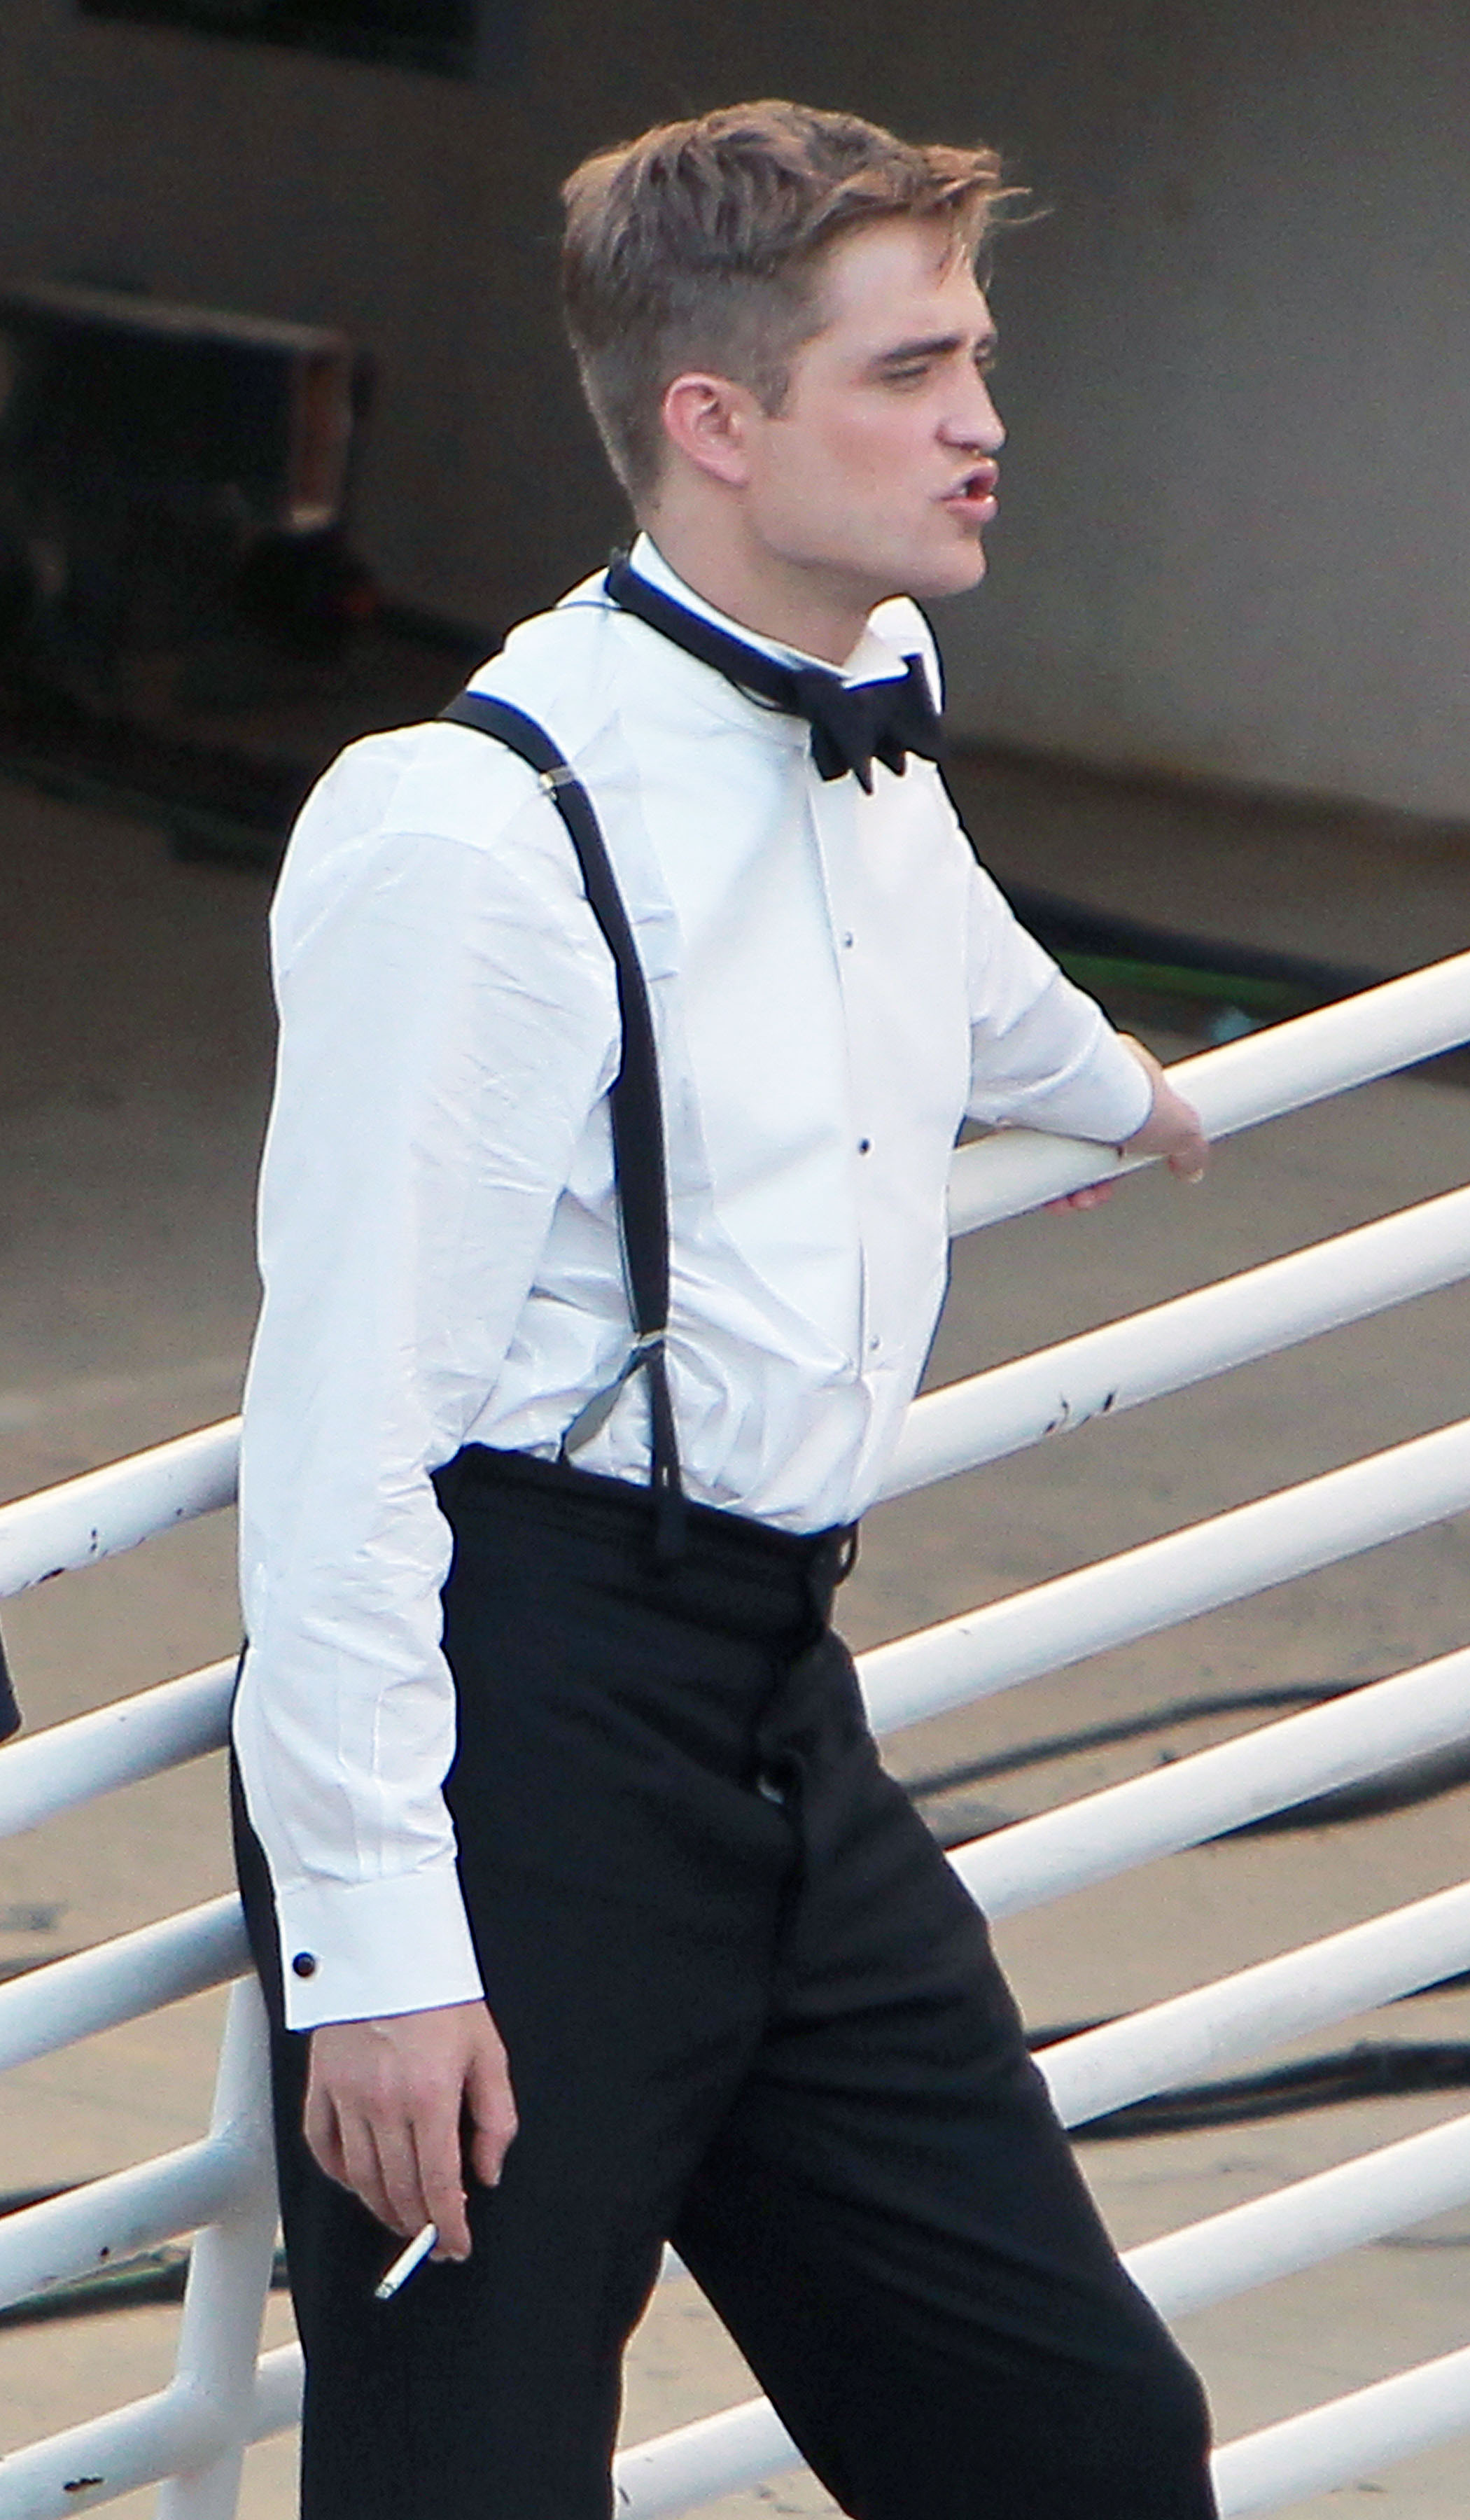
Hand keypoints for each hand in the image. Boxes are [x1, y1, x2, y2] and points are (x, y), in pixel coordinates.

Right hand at [304, 2000, 516, 2261]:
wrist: (388, 1946)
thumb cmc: (443, 1996)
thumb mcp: (488, 2050)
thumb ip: (495, 2118)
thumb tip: (487, 2173)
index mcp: (431, 2095)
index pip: (439, 2184)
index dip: (449, 2225)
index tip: (456, 2245)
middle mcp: (384, 2103)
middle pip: (398, 2189)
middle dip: (419, 2224)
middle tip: (433, 2239)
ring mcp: (346, 2096)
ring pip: (361, 2178)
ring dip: (382, 2208)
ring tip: (403, 2218)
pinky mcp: (320, 2085)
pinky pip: (323, 2148)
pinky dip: (341, 2177)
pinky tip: (360, 2184)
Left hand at [1044, 1036, 1208, 1215]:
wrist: (1069, 1082)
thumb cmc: (1122, 1090)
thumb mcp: (1180, 1125)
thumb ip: (1191, 1147)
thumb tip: (1192, 1166)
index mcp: (1123, 1075)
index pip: (1128, 1124)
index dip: (1126, 1159)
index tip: (1121, 1176)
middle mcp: (1085, 1083)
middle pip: (1091, 1144)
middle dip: (1095, 1182)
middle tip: (1094, 1196)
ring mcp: (1051, 1097)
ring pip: (1059, 1152)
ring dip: (1068, 1187)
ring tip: (1071, 1200)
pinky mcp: (1018, 1110)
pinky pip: (1028, 1150)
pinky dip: (1036, 1175)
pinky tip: (1044, 1190)